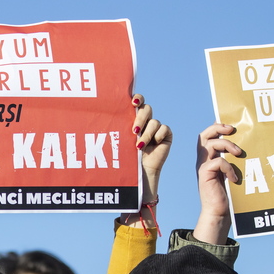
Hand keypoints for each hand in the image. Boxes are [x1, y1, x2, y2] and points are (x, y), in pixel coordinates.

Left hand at [122, 94, 171, 228]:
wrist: (137, 175)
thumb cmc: (124, 160)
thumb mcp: (120, 141)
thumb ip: (119, 126)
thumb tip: (107, 113)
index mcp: (132, 120)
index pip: (136, 102)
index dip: (137, 98)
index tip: (133, 102)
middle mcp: (145, 122)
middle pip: (146, 108)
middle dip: (140, 117)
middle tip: (133, 130)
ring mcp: (156, 129)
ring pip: (154, 120)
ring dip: (147, 132)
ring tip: (139, 145)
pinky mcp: (166, 136)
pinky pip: (164, 128)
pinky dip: (158, 135)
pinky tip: (154, 144)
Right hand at [193, 123, 241, 244]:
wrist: (219, 211)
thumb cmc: (228, 193)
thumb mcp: (231, 171)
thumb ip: (232, 159)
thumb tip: (247, 145)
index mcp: (208, 157)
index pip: (207, 136)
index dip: (216, 127)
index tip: (231, 126)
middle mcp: (203, 160)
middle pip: (204, 135)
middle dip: (218, 128)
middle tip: (232, 129)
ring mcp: (203, 167)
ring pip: (210, 145)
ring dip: (227, 145)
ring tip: (239, 153)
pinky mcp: (205, 174)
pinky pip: (218, 162)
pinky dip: (229, 168)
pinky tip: (234, 178)